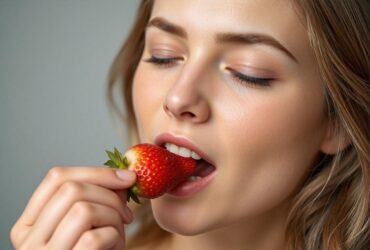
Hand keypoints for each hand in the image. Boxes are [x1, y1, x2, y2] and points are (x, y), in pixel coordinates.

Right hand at [10, 166, 135, 249]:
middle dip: (110, 194)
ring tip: (120, 231)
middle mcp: (28, 238)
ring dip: (114, 216)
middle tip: (127, 211)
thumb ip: (96, 197)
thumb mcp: (89, 223)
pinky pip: (94, 237)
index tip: (127, 177)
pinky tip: (116, 246)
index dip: (97, 171)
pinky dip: (115, 237)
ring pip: (83, 209)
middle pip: (71, 188)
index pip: (56, 177)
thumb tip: (124, 174)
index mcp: (30, 221)